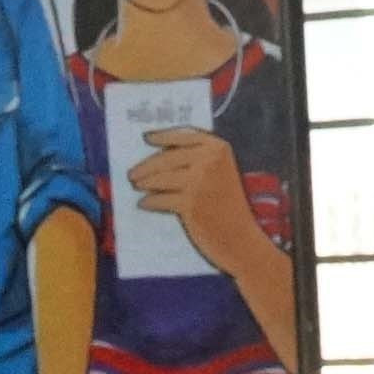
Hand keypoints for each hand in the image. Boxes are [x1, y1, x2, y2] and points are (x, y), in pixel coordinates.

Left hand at [127, 128, 252, 255]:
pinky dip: (149, 202)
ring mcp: (199, 182)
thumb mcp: (220, 173)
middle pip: (167, 158)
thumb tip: (159, 154)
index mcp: (218, 148)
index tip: (147, 138)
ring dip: (144, 183)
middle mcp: (209, 160)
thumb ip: (197, 159)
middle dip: (146, 166)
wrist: (240, 238)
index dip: (163, 136)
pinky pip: (159, 199)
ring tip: (136, 186)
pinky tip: (144, 203)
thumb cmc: (228, 206)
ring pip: (160, 178)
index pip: (184, 135)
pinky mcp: (189, 204)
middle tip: (132, 173)